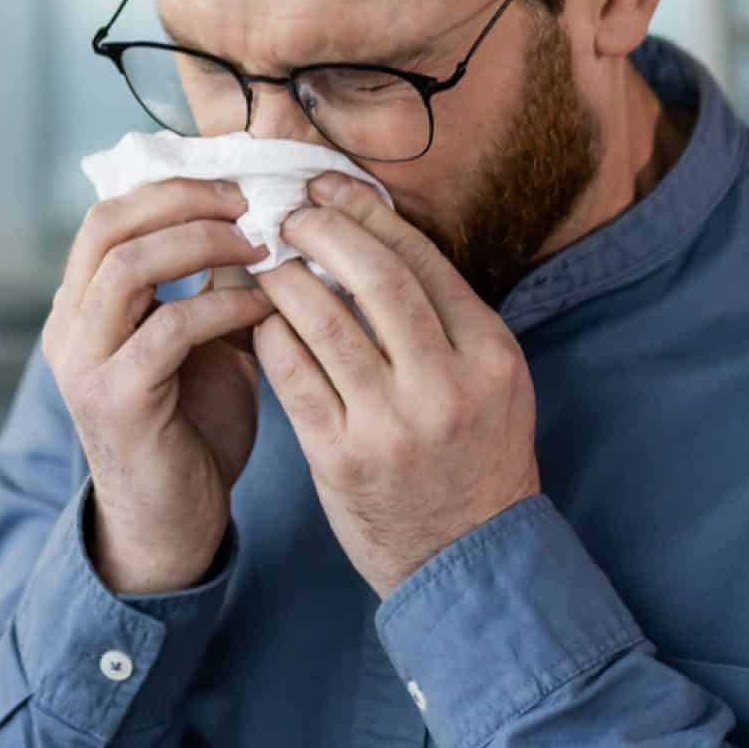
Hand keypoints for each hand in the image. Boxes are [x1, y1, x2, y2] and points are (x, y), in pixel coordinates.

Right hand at [43, 178, 273, 593]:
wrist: (172, 526)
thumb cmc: (191, 428)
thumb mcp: (201, 339)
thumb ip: (212, 281)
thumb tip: (257, 211)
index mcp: (82, 304)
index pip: (109, 213)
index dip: (172, 185)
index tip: (238, 179)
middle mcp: (69, 326)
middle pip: (109, 225)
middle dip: (186, 201)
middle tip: (251, 202)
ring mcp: (85, 363)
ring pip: (128, 266)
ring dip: (202, 244)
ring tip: (261, 246)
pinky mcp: (117, 400)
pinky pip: (170, 327)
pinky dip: (225, 305)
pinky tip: (267, 306)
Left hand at [251, 172, 540, 597]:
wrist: (465, 560)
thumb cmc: (473, 458)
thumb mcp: (492, 382)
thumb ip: (446, 317)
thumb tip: (373, 232)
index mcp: (490, 355)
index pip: (422, 260)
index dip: (368, 213)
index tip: (329, 188)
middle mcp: (446, 385)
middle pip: (375, 277)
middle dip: (324, 231)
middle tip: (289, 212)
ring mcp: (392, 424)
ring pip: (325, 320)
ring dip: (286, 277)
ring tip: (266, 258)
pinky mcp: (341, 457)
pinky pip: (292, 375)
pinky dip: (270, 334)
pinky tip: (257, 316)